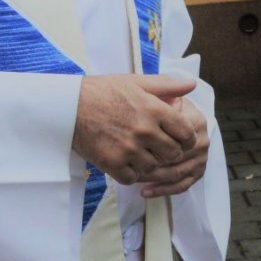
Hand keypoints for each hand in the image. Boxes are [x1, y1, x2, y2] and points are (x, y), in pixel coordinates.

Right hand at [73, 74, 198, 186]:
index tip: (180, 139)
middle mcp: (144, 130)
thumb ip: (167, 85)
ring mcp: (128, 149)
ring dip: (150, 163)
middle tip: (160, 148)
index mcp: (154, 109)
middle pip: (173, 153)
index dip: (187, 138)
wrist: (69, 106)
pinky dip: (131, 172)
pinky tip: (125, 161)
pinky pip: (132, 177)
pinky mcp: (112, 163)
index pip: (186, 133)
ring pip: (153, 167)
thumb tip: (191, 85)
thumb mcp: (136, 82)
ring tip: (140, 153)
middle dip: (170, 152)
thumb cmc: (103, 91)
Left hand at [139, 96, 209, 196]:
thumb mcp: (157, 93)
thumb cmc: (154, 105)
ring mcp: (202, 158)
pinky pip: (182, 185)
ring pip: (177, 173)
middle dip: (153, 164)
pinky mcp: (198, 172)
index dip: (156, 143)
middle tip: (131, 166)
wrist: (163, 119)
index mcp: (196, 120)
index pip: (177, 137)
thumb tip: (188, 83)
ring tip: (134, 177)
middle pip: (176, 157)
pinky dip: (163, 190)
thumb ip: (167, 87)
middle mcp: (202, 140)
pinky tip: (145, 192)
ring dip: (155, 178)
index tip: (136, 145)